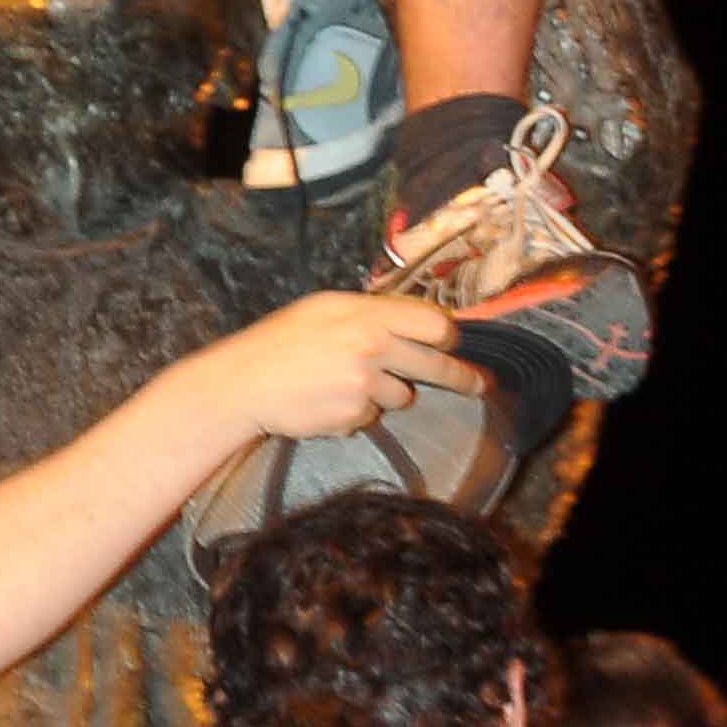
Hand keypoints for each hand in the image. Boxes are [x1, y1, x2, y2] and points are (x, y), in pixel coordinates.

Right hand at [235, 287, 470, 439]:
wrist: (245, 382)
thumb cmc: (282, 340)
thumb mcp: (325, 308)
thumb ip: (369, 313)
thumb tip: (414, 322)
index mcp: (365, 313)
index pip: (432, 323)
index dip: (449, 335)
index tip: (457, 343)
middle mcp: (372, 347)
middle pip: (436, 365)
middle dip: (463, 377)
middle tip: (481, 384)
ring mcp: (365, 385)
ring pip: (403, 396)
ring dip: (388, 393)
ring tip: (348, 383)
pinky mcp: (355, 417)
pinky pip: (374, 418)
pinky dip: (359, 413)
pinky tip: (330, 401)